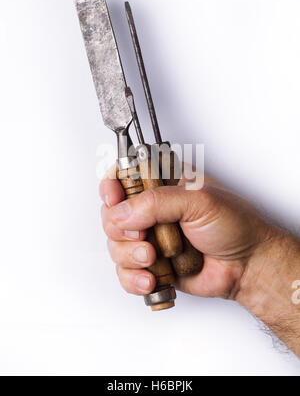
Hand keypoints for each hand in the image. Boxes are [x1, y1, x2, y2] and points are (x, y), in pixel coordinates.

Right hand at [100, 173, 274, 298]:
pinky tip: (152, 278)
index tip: (113, 198)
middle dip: (122, 229)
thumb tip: (123, 213)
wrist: (248, 266)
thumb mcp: (200, 201)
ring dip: (130, 256)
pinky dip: (134, 278)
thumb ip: (158, 202)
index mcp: (164, 183)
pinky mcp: (152, 264)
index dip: (111, 185)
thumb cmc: (235, 226)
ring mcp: (151, 237)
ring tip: (154, 258)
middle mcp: (153, 209)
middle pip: (112, 214)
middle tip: (143, 234)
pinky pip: (126, 272)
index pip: (124, 175)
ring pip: (116, 246)